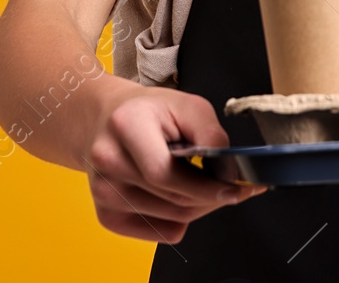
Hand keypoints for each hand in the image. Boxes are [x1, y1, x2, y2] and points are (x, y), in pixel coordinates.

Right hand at [85, 86, 265, 242]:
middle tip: (233, 187)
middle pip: (171, 200)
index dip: (204, 187)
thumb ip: (210, 134)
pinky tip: (178, 194)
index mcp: (126, 126)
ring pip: (171, 219)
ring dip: (198, 206)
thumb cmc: (150, 112)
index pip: (164, 173)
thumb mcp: (187, 106)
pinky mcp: (107, 216)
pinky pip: (159, 233)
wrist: (107, 120)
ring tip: (202, 183)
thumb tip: (227, 172)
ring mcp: (103, 193)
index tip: (235, 189)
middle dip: (211, 197)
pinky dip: (179, 219)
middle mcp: (108, 162)